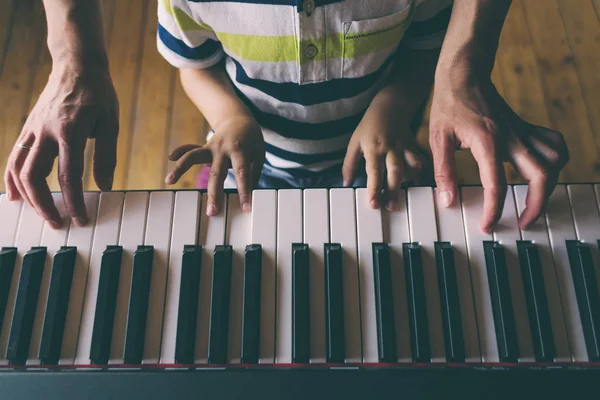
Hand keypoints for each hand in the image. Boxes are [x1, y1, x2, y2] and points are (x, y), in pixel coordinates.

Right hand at [4, 64, 118, 227]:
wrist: (77, 65)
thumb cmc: (98, 94)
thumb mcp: (110, 124)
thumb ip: (106, 156)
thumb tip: (104, 187)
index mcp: (70, 132)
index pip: (69, 176)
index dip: (73, 202)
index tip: (80, 219)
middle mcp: (46, 132)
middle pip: (35, 176)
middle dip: (44, 204)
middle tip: (57, 222)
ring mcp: (33, 129)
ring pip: (19, 168)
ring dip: (27, 195)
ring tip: (38, 213)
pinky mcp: (28, 127)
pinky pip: (14, 156)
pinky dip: (12, 177)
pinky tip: (16, 193)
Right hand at [165, 115, 264, 215]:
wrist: (239, 119)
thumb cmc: (251, 140)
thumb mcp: (258, 154)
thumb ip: (254, 172)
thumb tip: (250, 194)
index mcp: (240, 150)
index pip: (242, 174)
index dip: (244, 191)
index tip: (245, 207)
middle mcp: (222, 149)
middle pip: (216, 173)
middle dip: (214, 194)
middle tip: (212, 212)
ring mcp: (210, 147)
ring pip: (193, 157)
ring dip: (180, 168)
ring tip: (168, 180)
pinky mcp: (203, 148)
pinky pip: (189, 148)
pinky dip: (179, 151)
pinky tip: (170, 157)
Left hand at [343, 88, 427, 210]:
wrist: (390, 106)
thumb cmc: (369, 126)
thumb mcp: (354, 143)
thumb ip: (349, 164)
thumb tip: (346, 184)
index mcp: (373, 148)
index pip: (374, 172)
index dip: (374, 190)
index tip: (373, 205)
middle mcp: (390, 148)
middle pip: (394, 172)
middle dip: (393, 191)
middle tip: (391, 208)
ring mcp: (403, 147)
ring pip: (410, 166)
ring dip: (408, 182)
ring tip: (404, 195)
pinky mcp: (413, 146)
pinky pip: (420, 161)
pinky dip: (420, 172)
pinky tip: (416, 182)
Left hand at [429, 73, 567, 232]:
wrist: (464, 75)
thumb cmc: (449, 105)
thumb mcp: (437, 138)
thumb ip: (443, 171)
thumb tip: (449, 200)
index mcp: (488, 141)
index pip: (497, 184)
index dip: (494, 210)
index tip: (487, 225)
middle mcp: (512, 137)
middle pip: (542, 175)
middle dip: (536, 205)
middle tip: (522, 221)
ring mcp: (522, 131)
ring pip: (555, 160)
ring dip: (550, 184)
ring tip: (534, 201)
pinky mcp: (526, 128)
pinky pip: (553, 144)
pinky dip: (555, 161)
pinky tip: (541, 172)